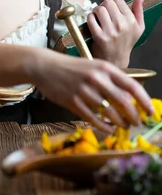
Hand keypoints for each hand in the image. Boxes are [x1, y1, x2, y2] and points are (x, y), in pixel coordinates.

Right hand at [32, 51, 152, 132]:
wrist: (44, 66)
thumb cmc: (70, 67)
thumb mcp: (92, 66)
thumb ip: (109, 80)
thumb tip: (129, 99)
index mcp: (105, 68)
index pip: (131, 86)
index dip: (144, 101)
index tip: (150, 112)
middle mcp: (96, 79)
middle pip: (123, 102)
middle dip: (133, 116)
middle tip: (136, 122)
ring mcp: (83, 91)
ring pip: (109, 112)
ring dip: (119, 122)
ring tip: (123, 126)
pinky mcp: (72, 101)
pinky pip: (92, 118)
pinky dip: (103, 126)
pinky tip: (108, 128)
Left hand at [88, 0, 144, 67]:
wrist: (116, 59)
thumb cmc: (126, 42)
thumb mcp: (138, 28)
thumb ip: (139, 11)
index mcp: (131, 21)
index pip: (118, 0)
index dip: (112, 3)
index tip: (110, 10)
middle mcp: (122, 25)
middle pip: (107, 3)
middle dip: (103, 6)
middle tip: (102, 13)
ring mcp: (110, 31)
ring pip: (99, 9)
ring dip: (95, 11)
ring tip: (97, 17)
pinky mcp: (99, 36)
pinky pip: (90, 19)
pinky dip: (89, 18)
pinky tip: (92, 22)